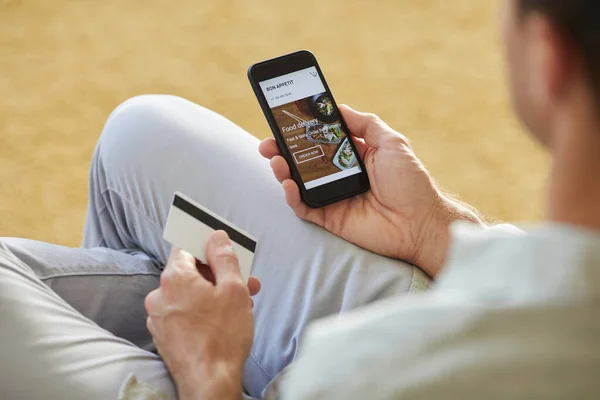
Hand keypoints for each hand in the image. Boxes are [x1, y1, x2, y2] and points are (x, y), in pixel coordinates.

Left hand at [145, 231, 260, 399]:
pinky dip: (201, 311)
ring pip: (188, 294)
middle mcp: (159, 295)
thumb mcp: (234, 289)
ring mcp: (158, 317)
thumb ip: (224, 258)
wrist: (210, 382)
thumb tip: (216, 238)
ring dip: (212, 294)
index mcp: (174, 278)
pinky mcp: (163, 335)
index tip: (223, 251)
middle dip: (218, 275)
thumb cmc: (223, 337)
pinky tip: (222, 320)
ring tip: (240, 305)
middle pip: (189, 272)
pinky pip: (183, 312)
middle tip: (244, 282)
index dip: (206, 246)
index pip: (186, 246)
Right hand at [259, 105, 482, 276]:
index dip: (303, 131)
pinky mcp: (329, 218)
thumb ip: (365, 123)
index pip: (321, 140)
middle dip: (283, 150)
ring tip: (276, 160)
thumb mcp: (392, 142)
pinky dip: (292, 196)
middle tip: (269, 143)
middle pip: (304, 161)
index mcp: (353, 156)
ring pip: (299, 183)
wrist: (420, 222)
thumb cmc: (411, 182)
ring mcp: (332, 197)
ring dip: (283, 171)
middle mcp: (339, 175)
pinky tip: (288, 185)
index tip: (286, 120)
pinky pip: (304, 207)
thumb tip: (339, 107)